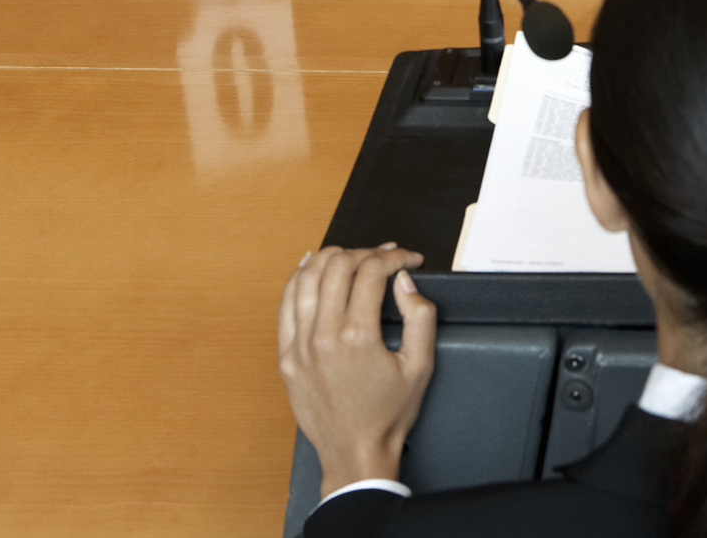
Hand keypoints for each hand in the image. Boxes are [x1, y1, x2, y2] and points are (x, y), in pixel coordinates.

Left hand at [278, 245, 434, 498]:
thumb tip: (404, 281)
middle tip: (382, 258)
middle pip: (337, 266)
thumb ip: (420, 316)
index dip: (394, 256)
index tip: (408, 259)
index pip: (372, 271)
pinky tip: (310, 266)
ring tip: (350, 256)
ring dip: (330, 257)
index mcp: (359, 336)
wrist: (355, 453)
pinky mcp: (286, 356)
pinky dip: (297, 278)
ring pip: (306, 277)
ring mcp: (299, 345)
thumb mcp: (421, 366)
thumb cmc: (388, 414)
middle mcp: (324, 335)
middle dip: (364, 252)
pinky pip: (285, 304)